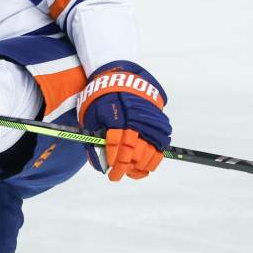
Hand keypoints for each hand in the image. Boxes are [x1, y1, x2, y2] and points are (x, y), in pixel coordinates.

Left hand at [77, 61, 170, 180]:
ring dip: (139, 166)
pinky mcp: (159, 121)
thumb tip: (99, 164)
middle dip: (123, 168)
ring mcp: (149, 121)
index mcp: (116, 117)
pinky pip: (161, 145)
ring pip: (148, 151)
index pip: (115, 147)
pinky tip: (146, 166)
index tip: (109, 172)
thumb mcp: (91, 116)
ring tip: (131, 172)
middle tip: (116, 176)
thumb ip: (94, 140)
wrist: (121, 76)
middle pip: (132, 152)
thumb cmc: (102, 99)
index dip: (113, 162)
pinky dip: (154, 158)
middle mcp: (134, 120)